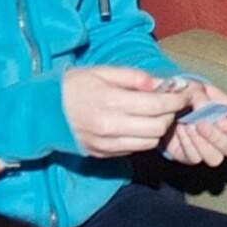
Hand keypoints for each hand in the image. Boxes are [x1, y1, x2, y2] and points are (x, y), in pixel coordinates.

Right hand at [59, 65, 187, 156]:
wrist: (42, 112)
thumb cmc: (72, 86)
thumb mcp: (102, 72)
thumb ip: (134, 77)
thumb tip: (160, 84)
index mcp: (111, 101)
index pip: (158, 106)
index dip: (177, 100)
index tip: (185, 93)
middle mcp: (111, 127)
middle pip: (158, 127)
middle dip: (170, 115)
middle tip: (170, 103)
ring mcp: (106, 144)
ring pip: (149, 142)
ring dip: (158, 129)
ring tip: (155, 114)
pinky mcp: (102, 154)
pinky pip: (133, 150)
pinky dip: (142, 138)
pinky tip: (137, 125)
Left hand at [158, 77, 226, 167]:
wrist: (170, 105)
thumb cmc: (189, 95)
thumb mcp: (197, 88)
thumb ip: (202, 97)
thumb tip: (203, 109)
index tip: (221, 122)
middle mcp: (225, 137)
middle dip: (216, 137)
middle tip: (200, 124)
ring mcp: (210, 149)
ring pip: (215, 159)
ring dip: (201, 144)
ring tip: (189, 126)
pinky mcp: (193, 156)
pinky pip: (195, 158)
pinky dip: (187, 144)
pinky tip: (181, 129)